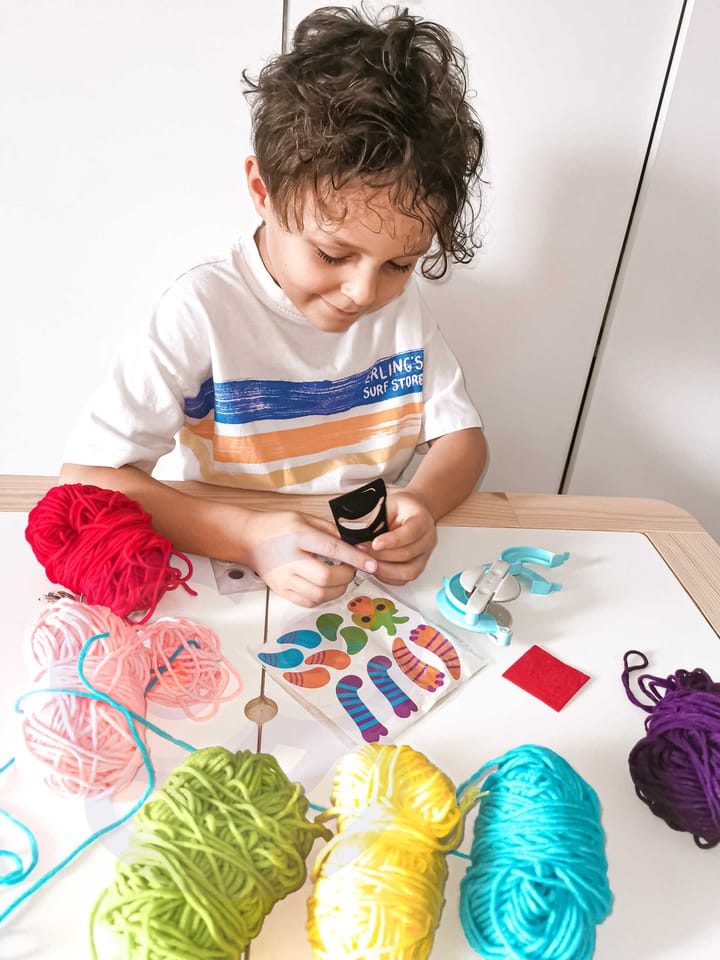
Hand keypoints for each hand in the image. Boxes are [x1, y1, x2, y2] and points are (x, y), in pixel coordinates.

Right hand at [243, 509, 376, 606]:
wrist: (248, 538)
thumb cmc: (277, 526)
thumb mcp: (304, 518)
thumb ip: (330, 530)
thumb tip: (354, 542)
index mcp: (298, 536)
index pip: (332, 549)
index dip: (355, 558)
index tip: (371, 564)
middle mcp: (290, 560)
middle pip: (326, 578)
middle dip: (347, 576)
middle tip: (351, 568)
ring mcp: (284, 579)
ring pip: (319, 595)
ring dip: (337, 589)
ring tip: (339, 577)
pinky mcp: (282, 591)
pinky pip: (309, 602)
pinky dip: (323, 597)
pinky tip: (325, 586)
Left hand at [366, 490, 436, 585]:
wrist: (409, 511)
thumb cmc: (398, 506)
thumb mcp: (385, 502)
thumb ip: (374, 516)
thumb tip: (354, 529)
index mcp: (421, 519)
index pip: (411, 532)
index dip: (392, 540)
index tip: (375, 543)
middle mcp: (427, 538)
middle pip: (408, 553)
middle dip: (381, 556)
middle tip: (362, 551)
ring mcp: (424, 554)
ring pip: (408, 571)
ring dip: (384, 569)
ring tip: (366, 562)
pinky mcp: (418, 566)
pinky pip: (404, 579)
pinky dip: (387, 577)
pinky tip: (375, 569)